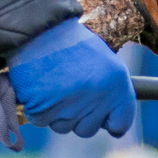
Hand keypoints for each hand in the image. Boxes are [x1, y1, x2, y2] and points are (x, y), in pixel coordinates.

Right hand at [5, 18, 135, 138]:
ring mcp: (70, 107)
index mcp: (117, 85)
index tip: (104, 119)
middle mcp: (97, 99)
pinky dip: (36, 107)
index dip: (110, 122)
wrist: (38, 27)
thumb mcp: (103, 60)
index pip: (121, 123)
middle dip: (77, 116)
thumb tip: (110, 122)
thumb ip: (110, 91)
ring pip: (63, 127)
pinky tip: (38, 85)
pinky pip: (40, 120)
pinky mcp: (43, 109)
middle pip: (87, 129)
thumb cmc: (69, 42)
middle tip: (68, 90)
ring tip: (52, 83)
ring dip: (56, 112)